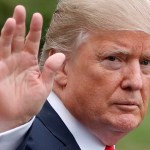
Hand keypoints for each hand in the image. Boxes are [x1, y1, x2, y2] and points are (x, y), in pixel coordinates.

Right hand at [0, 5, 64, 131]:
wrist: (16, 116)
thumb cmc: (30, 102)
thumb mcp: (44, 86)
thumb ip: (51, 71)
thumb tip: (60, 56)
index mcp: (31, 63)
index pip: (33, 43)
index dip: (36, 30)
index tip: (38, 17)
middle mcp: (19, 60)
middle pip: (20, 38)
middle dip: (22, 24)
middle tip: (22, 9)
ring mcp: (7, 62)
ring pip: (7, 41)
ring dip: (10, 29)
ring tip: (15, 18)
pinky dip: (1, 40)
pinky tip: (6, 29)